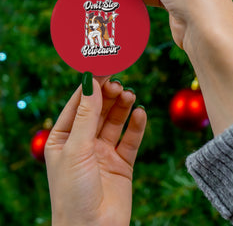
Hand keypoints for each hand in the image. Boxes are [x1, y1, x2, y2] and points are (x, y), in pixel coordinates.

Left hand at [45, 77, 146, 225]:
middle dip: (108, 95)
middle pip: (98, 110)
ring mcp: (103, 152)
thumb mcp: (76, 148)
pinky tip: (140, 114)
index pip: (78, 104)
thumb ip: (86, 115)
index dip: (91, 86)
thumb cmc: (73, 192)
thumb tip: (91, 82)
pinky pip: (131, 139)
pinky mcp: (122, 162)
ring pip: (115, 121)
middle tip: (119, 84)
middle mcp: (84, 142)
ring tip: (129, 95)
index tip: (104, 68)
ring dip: (122, 107)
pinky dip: (136, 125)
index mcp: (64, 138)